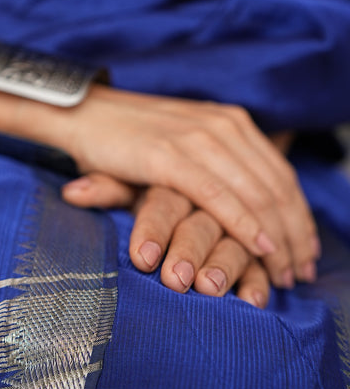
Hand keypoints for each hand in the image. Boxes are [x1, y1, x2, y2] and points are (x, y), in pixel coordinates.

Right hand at [60, 87, 318, 285]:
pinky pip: (218, 196)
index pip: (281, 175)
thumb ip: (215, 169)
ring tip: (284, 273)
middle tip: (300, 273)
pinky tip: (260, 248)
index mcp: (232, 123)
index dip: (299, 218)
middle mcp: (224, 126)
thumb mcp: (183, 148)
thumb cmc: (129, 141)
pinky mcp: (170, 156)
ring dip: (277, 238)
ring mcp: (199, 139)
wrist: (83, 115)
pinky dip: (244, 224)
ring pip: (256, 194)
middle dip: (295, 235)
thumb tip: (246, 204)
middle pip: (277, 188)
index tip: (306, 253)